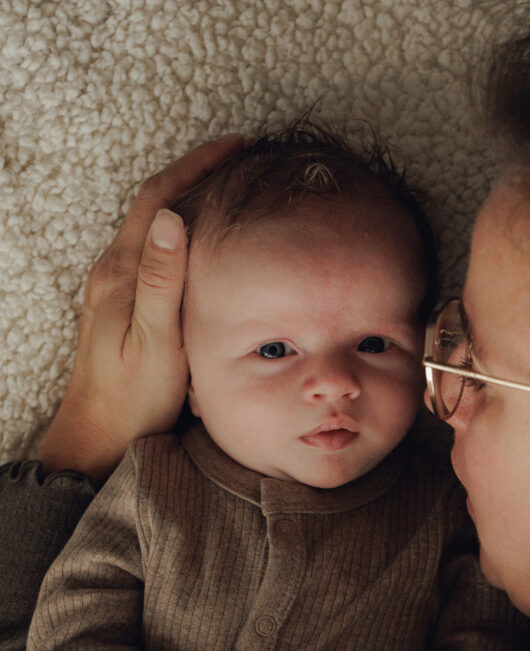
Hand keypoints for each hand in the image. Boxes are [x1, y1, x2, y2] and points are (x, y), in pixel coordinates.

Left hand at [37, 135, 246, 479]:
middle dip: (197, 176)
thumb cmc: (132, 399)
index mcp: (122, 274)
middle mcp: (113, 273)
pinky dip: (184, 237)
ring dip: (191, 203)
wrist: (98, 437)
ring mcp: (117, 290)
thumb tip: (172, 219)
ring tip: (232, 193)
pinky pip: (155, 256)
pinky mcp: (124, 308)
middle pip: (155, 208)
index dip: (197, 167)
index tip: (238, 147)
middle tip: (243, 162)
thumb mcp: (154, 342)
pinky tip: (206, 247)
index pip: (159, 201)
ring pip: (156, 230)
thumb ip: (161, 281)